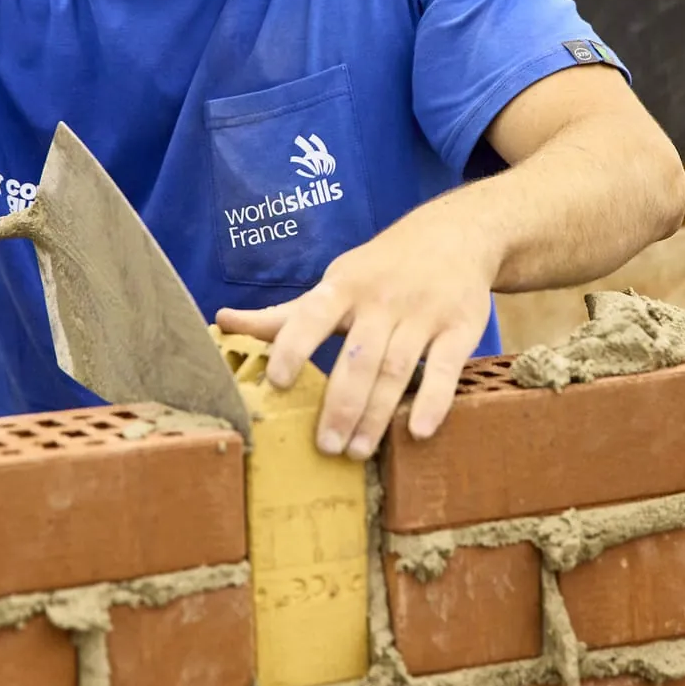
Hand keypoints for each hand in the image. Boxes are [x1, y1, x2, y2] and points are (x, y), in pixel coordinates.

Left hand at [216, 211, 496, 459]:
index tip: (277, 383)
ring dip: (376, 414)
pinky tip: (417, 431)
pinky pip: (446, 368)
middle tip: (324, 446)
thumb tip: (222, 321)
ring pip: (396, 368)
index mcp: (345, 287)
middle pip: (359, 357)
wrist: (456, 234)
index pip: (314, 315)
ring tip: (356, 451)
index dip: (294, 346)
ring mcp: (424, 313)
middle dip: (341, 404)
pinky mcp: (461, 327)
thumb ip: (286, 314)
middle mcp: (383, 299)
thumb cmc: (382, 268)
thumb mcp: (336, 283)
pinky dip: (433, 400)